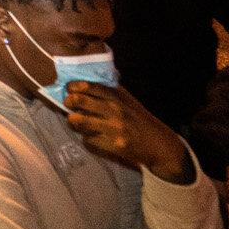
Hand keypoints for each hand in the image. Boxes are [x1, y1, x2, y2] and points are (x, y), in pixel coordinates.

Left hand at [64, 81, 193, 180]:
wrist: (159, 144)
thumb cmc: (139, 119)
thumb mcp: (127, 100)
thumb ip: (109, 92)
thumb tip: (83, 84)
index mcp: (117, 96)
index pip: (88, 86)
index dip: (73, 86)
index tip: (69, 89)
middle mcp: (115, 110)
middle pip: (79, 101)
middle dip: (68, 102)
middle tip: (68, 104)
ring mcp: (114, 128)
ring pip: (79, 121)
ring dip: (73, 121)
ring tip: (75, 120)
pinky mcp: (114, 145)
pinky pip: (88, 139)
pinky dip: (86, 137)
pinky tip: (91, 135)